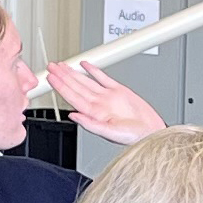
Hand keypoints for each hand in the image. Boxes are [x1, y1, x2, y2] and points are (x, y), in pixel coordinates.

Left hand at [43, 59, 162, 145]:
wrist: (151, 131)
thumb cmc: (133, 137)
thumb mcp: (110, 133)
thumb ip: (90, 124)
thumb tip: (72, 116)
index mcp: (94, 113)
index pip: (72, 97)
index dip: (60, 86)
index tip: (50, 78)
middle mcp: (98, 104)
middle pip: (76, 86)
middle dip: (63, 76)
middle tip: (51, 67)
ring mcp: (108, 96)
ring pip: (86, 81)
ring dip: (73, 73)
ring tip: (62, 65)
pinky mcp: (119, 91)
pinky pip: (103, 77)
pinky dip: (93, 70)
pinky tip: (85, 65)